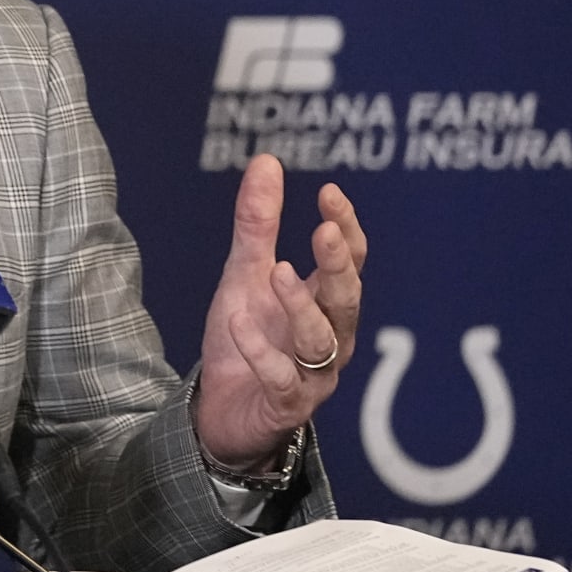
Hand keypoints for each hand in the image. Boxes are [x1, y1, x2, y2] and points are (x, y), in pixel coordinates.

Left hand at [193, 154, 366, 470]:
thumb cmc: (245, 338)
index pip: (349, 261)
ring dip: (301, 305)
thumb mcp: (243, 275)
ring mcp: (313, 375)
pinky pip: (280, 379)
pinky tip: (237, 323)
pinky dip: (260, 351)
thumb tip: (266, 160)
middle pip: (347, 299)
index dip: (345, 228)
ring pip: (322, 340)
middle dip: (338, 266)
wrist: (222, 411)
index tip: (329, 192)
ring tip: (276, 271)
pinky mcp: (286, 406)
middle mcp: (330, 338)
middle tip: (323, 232)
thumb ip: (257, 225)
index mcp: (325, 302)